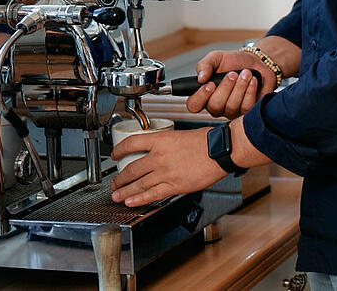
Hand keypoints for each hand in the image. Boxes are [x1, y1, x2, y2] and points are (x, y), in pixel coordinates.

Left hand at [110, 127, 225, 206]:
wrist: (221, 150)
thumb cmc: (207, 141)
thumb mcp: (181, 135)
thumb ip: (167, 144)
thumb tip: (159, 151)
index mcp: (161, 140)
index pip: (131, 144)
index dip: (119, 151)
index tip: (115, 155)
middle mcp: (159, 157)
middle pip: (131, 169)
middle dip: (120, 179)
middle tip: (114, 183)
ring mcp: (166, 172)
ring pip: (138, 184)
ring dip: (125, 191)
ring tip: (117, 196)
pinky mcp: (174, 186)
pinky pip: (152, 195)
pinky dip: (139, 199)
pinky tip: (131, 202)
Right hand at [185, 50, 267, 117]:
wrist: (256, 62)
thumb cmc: (234, 62)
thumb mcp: (216, 58)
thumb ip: (205, 65)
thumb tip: (200, 78)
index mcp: (204, 94)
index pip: (193, 105)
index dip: (200, 97)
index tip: (210, 84)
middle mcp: (216, 106)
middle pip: (214, 106)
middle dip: (225, 87)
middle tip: (232, 74)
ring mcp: (231, 111)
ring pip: (231, 107)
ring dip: (240, 87)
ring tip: (246, 74)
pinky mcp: (246, 112)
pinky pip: (246, 107)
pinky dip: (250, 91)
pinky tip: (252, 81)